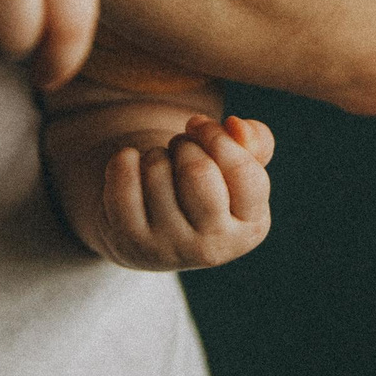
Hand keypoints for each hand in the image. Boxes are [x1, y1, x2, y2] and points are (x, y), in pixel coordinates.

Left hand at [88, 114, 274, 271]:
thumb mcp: (236, 167)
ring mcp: (169, 249)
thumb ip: (253, 139)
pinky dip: (123, 161)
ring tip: (160, 167)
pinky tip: (130, 165)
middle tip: (180, 150)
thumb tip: (236, 126)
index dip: (217, 136)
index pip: (242, 170)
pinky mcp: (130, 244)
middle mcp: (214, 248)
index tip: (201, 126)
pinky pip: (122, 186)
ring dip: (156, 154)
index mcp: (251, 227)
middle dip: (184, 145)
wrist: (155, 232)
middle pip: (197, 170)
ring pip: (157, 170)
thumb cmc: (206, 187)